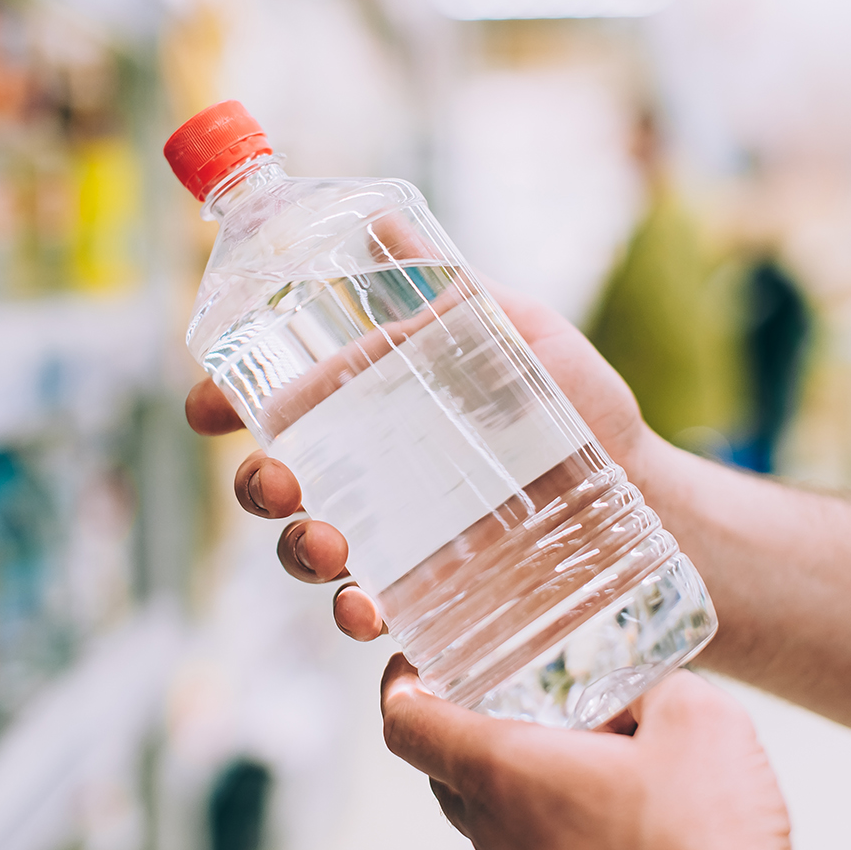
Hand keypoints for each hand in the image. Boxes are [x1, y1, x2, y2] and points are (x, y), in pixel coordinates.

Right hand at [185, 284, 664, 639]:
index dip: (224, 406)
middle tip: (276, 484)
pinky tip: (380, 629)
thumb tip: (381, 215)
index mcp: (373, 415)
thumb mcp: (515, 332)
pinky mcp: (435, 605)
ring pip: (316, 561)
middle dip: (257, 490)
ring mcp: (399, 550)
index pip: (279, 410)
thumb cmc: (578, 408)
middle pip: (280, 491)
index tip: (203, 408)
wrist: (647, 493)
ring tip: (333, 556)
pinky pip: (379, 627)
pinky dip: (367, 634)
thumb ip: (444, 286)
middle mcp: (371, 484)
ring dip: (302, 558)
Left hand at [381, 655, 793, 849]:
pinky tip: (593, 788)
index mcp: (505, 772)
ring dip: (499, 767)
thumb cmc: (708, 833)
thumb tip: (640, 683)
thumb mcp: (695, 716)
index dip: (398, 683)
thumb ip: (653, 682)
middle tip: (491, 683)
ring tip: (554, 732)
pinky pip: (519, 842)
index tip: (416, 660)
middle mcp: (496, 829)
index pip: (404, 726)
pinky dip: (534, 807)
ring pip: (477, 809)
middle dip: (453, 720)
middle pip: (435, 767)